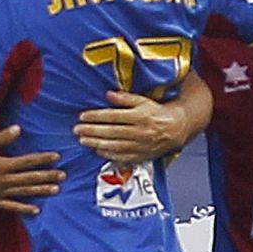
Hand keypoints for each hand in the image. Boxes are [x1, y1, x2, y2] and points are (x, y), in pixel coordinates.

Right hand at [0, 125, 62, 213]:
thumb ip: (1, 138)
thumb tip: (18, 129)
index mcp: (1, 164)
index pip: (28, 161)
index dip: (43, 159)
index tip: (56, 157)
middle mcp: (3, 179)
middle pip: (30, 177)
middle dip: (48, 176)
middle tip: (63, 175)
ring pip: (25, 192)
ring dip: (41, 191)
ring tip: (56, 190)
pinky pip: (11, 206)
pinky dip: (24, 208)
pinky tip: (36, 210)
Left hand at [75, 89, 195, 164]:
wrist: (176, 128)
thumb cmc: (156, 113)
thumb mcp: (143, 101)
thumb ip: (125, 98)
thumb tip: (108, 94)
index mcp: (140, 116)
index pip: (114, 116)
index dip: (97, 116)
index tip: (82, 116)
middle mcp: (140, 132)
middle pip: (111, 132)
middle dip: (92, 131)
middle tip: (77, 130)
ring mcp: (140, 146)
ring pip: (114, 145)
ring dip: (96, 143)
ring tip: (82, 140)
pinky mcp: (141, 156)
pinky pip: (122, 157)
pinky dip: (108, 154)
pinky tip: (97, 150)